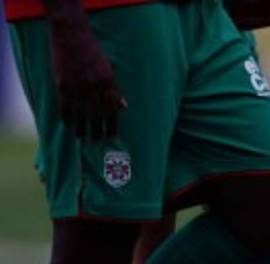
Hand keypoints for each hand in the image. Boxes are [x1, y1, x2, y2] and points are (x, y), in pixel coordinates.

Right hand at [49, 11, 126, 139]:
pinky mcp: (63, 84)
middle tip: (96, 141)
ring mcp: (78, 86)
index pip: (112, 110)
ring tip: (82, 138)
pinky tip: (68, 125)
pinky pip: (64, 107)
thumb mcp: (108, 69)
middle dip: (97, 131)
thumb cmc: (92, 52)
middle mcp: (94, 87)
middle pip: (97, 116)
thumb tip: (123, 107)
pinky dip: (66, 118)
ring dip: (81, 129)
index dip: (112, 125)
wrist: (72, 34)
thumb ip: (115, 89)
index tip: (111, 136)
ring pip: (80, 114)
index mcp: (108, 83)